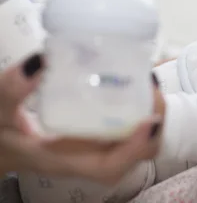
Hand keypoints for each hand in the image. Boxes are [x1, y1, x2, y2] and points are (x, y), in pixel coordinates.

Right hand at [0, 54, 165, 184]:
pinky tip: (135, 84)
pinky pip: (126, 129)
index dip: (135, 147)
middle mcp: (85, 159)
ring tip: (149, 83)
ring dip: (149, 116)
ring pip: (134, 143)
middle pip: (133, 155)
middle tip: (151, 87)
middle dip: (152, 126)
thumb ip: (13, 88)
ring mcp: (93, 149)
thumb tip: (40, 60)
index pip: (109, 166)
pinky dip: (137, 110)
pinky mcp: (95, 136)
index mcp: (63, 159)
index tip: (150, 119)